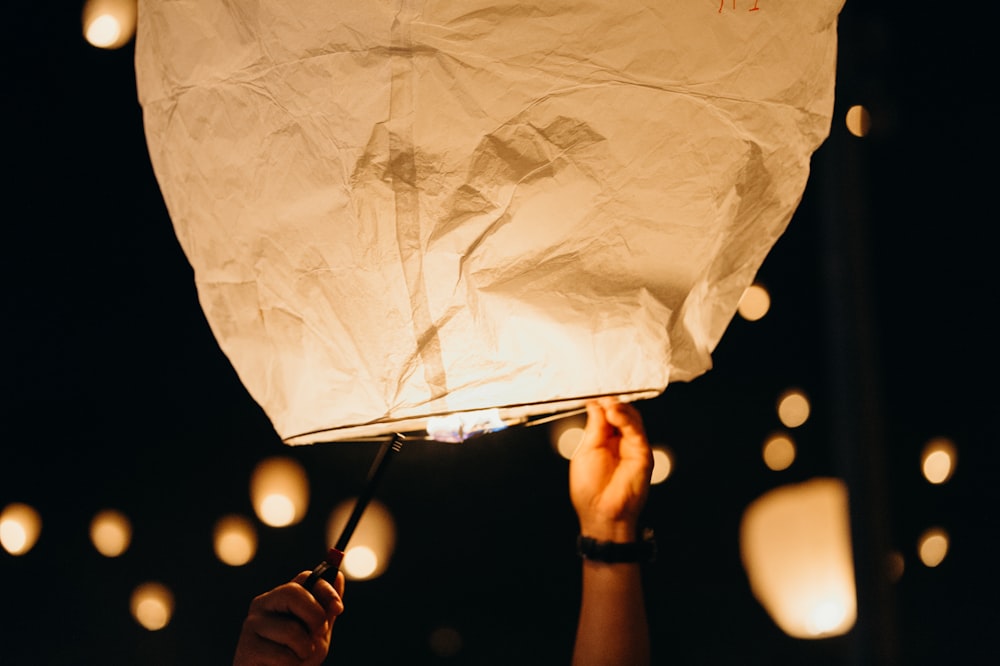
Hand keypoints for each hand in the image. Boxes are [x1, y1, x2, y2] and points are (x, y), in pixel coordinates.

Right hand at [233, 570, 344, 665]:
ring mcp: (252, 624)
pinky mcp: (247, 648)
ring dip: (305, 651)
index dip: (326, 590)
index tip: (339, 608)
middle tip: (316, 637)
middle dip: (315, 617)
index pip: (306, 578)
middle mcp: (263, 604)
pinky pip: (283, 655)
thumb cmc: (295, 657)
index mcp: (281, 596)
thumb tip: (338, 576)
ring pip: (292, 630)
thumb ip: (325, 608)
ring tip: (297, 658)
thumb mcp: (316, 631)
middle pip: (293, 592)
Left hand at [569, 398, 652, 541]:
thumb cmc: (590, 490)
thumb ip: (594, 428)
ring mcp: (632, 447)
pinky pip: (637, 432)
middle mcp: (619, 442)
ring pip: (632, 419)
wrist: (601, 513)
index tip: (594, 395)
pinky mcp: (642, 454)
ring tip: (609, 405)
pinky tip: (614, 414)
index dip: (601, 404)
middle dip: (611, 403)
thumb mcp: (586, 452)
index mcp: (603, 441)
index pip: (606, 415)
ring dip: (619, 408)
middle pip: (621, 414)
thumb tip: (596, 405)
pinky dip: (626, 419)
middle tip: (603, 398)